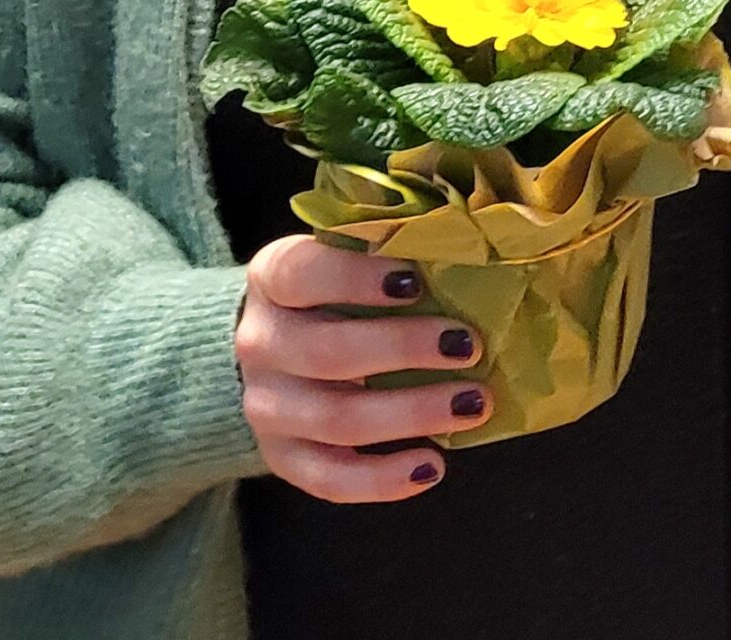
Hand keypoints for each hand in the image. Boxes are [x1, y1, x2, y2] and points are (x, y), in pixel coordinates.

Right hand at [235, 236, 486, 502]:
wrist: (275, 346)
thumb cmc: (332, 292)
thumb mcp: (343, 257)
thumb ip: (385, 250)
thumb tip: (460, 253)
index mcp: (270, 278)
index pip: (303, 275)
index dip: (358, 278)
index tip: (417, 281)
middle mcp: (258, 342)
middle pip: (328, 353)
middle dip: (405, 350)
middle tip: (469, 345)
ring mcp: (266, 407)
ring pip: (337, 420)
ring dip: (412, 413)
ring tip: (472, 404)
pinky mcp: (282, 458)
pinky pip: (330, 480)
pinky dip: (384, 479)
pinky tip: (433, 465)